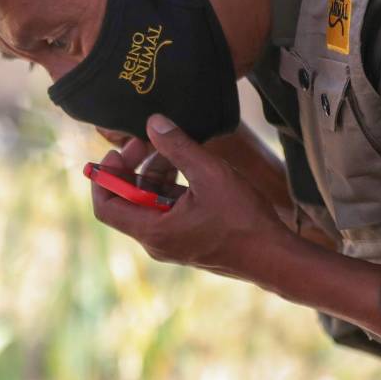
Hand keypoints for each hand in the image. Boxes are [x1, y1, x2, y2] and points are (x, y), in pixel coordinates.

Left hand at [91, 114, 292, 279]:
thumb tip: (153, 122)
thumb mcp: (209, 174)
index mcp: (152, 230)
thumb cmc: (243, 220)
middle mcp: (156, 241)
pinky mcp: (188, 238)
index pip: (105, 206)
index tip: (115, 151)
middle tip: (146, 140)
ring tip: (173, 148)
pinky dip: (171, 187)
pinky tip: (188, 166)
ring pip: (149, 203)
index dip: (104, 177)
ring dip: (155, 174)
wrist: (276, 258)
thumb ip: (178, 147)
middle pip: (126, 201)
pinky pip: (167, 210)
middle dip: (132, 168)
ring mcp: (172, 241)